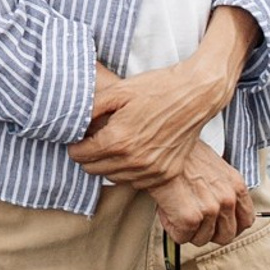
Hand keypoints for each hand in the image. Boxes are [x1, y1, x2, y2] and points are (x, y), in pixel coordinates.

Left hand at [70, 56, 232, 189]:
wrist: (196, 95)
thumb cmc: (157, 88)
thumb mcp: (118, 91)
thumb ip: (91, 108)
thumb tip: (73, 123)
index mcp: (118, 140)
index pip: (80, 156)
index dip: (75, 146)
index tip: (79, 138)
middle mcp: (134, 161)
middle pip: (94, 170)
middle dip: (89, 156)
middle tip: (96, 140)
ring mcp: (152, 170)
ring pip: (114, 178)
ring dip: (109, 165)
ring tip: (116, 144)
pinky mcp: (166, 174)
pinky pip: (137, 182)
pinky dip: (130, 171)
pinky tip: (134, 152)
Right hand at [148, 145, 254, 246]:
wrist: (162, 145)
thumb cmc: (182, 151)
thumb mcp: (213, 164)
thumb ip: (221, 186)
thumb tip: (216, 204)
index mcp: (236, 185)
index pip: (245, 221)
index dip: (230, 226)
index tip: (218, 225)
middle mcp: (227, 199)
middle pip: (226, 236)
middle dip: (208, 232)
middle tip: (194, 222)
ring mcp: (210, 209)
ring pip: (202, 239)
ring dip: (188, 230)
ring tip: (177, 210)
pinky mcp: (190, 218)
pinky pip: (182, 238)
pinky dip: (172, 228)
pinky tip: (167, 210)